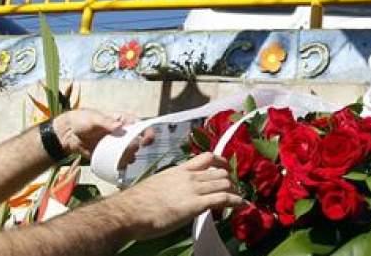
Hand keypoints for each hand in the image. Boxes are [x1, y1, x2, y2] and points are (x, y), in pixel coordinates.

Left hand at [51, 109, 149, 159]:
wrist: (67, 134)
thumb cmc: (82, 120)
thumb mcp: (94, 118)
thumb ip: (106, 122)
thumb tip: (119, 127)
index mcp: (122, 121)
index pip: (140, 126)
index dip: (147, 132)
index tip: (147, 140)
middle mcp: (122, 134)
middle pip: (136, 142)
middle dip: (135, 148)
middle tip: (128, 150)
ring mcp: (116, 146)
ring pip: (129, 155)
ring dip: (128, 158)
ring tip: (121, 159)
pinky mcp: (108, 156)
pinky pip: (118, 163)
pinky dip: (120, 166)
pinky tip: (117, 167)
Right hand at [109, 153, 243, 238]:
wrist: (129, 211)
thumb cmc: (137, 203)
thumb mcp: (157, 186)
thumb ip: (170, 186)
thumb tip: (174, 194)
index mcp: (178, 170)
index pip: (206, 158)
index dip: (220, 162)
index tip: (226, 168)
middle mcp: (188, 176)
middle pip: (219, 171)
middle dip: (231, 180)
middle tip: (235, 188)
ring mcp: (192, 189)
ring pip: (223, 182)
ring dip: (235, 190)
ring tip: (239, 197)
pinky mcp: (195, 205)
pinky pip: (222, 198)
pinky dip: (235, 200)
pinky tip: (241, 204)